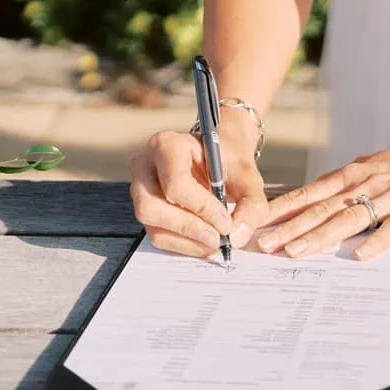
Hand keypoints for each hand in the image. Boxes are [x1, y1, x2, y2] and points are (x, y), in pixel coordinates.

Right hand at [126, 120, 268, 259]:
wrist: (220, 157)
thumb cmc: (230, 162)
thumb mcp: (248, 176)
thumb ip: (251, 204)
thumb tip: (236, 237)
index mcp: (168, 145)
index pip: (176, 184)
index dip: (201, 209)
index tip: (226, 223)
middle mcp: (144, 164)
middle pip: (151, 207)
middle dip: (188, 228)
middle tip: (218, 239)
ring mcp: (139, 187)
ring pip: (151, 225)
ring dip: (186, 240)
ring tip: (215, 242)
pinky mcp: (144, 208)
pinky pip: (156, 235)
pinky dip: (182, 245)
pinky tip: (204, 242)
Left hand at [255, 129, 389, 262]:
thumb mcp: (373, 168)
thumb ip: (345, 187)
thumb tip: (311, 205)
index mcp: (354, 174)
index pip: (309, 194)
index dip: (281, 210)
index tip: (255, 225)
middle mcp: (368, 182)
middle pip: (322, 208)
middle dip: (289, 228)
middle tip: (263, 245)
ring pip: (350, 218)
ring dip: (321, 236)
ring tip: (296, 252)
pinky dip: (378, 242)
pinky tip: (361, 256)